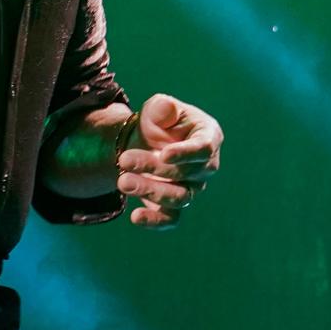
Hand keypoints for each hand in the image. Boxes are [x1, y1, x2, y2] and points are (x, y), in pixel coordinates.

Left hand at [116, 93, 221, 228]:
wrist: (146, 141)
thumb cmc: (159, 121)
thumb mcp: (158, 108)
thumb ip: (163, 107)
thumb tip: (166, 109)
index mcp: (208, 136)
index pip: (204, 149)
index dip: (185, 154)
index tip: (164, 154)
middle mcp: (205, 165)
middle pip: (187, 173)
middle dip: (154, 167)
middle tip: (124, 159)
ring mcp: (193, 187)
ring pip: (179, 197)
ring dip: (150, 190)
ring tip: (123, 182)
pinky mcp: (175, 205)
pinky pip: (171, 219)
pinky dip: (155, 221)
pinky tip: (135, 217)